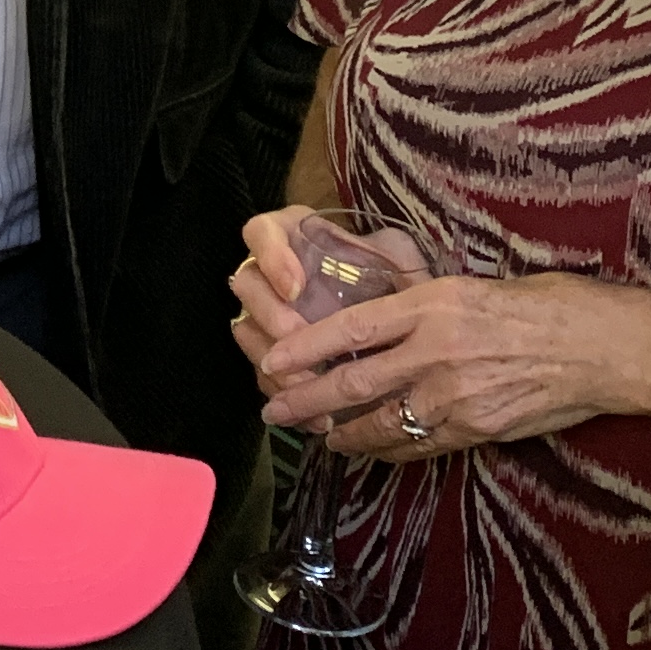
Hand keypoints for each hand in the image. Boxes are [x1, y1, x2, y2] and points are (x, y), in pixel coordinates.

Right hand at [227, 204, 432, 398]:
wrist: (404, 325)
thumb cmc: (397, 281)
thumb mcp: (399, 258)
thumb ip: (392, 255)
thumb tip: (403, 268)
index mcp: (293, 239)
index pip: (261, 233)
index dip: (270, 257)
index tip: (296, 288)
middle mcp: (270, 275)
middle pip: (246, 285)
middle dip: (270, 315)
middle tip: (297, 337)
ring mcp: (267, 317)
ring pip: (248, 334)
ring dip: (274, 362)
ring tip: (307, 384)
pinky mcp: (275, 358)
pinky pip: (264, 377)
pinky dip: (287, 396)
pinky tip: (316, 416)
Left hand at [254, 270, 650, 459]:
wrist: (603, 348)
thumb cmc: (547, 304)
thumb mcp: (474, 286)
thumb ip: (425, 303)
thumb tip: (387, 312)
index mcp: (434, 304)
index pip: (351, 328)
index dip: (306, 347)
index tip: (275, 358)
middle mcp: (437, 351)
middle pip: (354, 383)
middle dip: (306, 401)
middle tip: (274, 410)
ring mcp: (456, 396)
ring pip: (380, 423)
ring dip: (342, 433)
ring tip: (319, 437)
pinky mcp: (477, 430)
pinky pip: (418, 445)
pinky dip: (389, 449)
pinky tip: (371, 450)